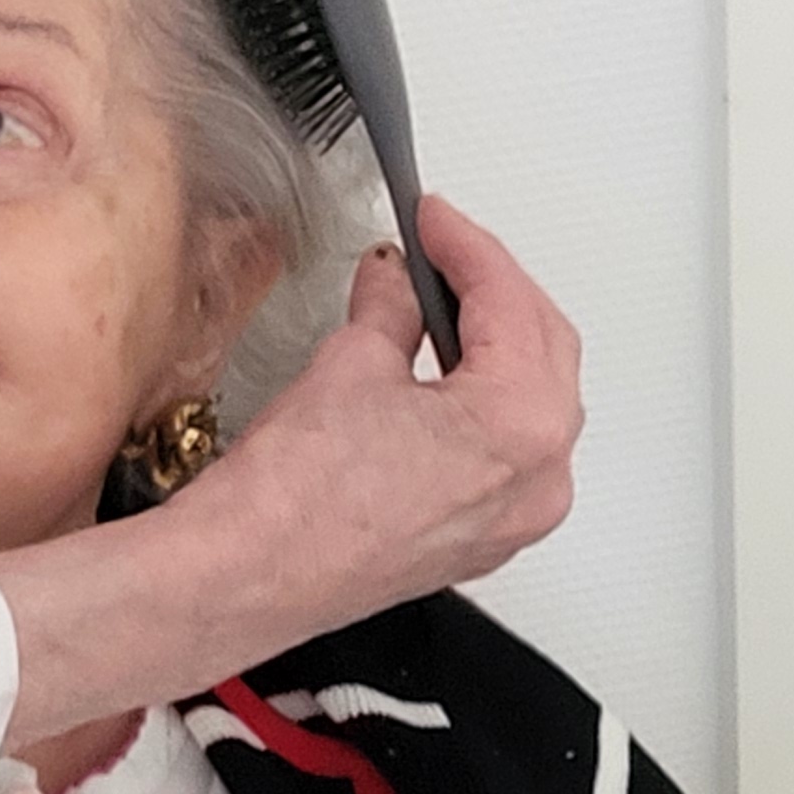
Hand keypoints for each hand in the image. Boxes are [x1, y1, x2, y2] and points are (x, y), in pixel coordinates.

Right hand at [0, 197, 582, 743]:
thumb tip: (395, 277)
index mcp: (522, 424)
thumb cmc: (295, 493)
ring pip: (534, 403)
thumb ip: (390, 308)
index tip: (432, 217)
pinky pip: (508, 452)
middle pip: (544, 349)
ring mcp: (515, 517)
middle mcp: (539, 477)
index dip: (466, 247)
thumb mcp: (350, 366)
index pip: (510, 304)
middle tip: (438, 247)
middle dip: (492, 290)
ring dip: (495, 344)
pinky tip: (440, 372)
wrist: (249, 577)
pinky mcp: (480, 539)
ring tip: (439, 301)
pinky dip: (484, 400)